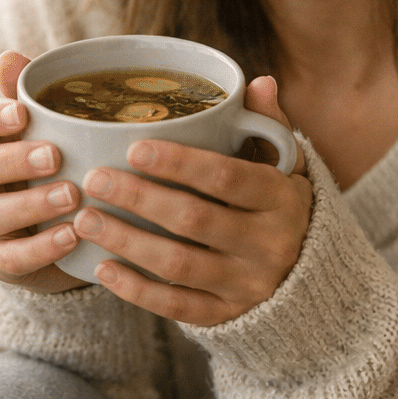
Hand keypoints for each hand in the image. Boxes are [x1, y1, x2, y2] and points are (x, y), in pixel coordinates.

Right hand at [0, 50, 87, 290]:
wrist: (60, 226)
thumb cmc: (50, 160)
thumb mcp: (48, 126)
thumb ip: (31, 93)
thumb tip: (11, 56)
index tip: (23, 113)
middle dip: (13, 161)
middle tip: (56, 156)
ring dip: (31, 205)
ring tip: (72, 197)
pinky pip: (10, 258)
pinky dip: (40, 248)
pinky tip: (71, 237)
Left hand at [71, 76, 310, 325]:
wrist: (312, 279)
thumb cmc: (281, 206)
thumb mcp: (287, 165)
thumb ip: (269, 125)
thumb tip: (258, 82)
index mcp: (281, 199)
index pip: (227, 178)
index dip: (180, 163)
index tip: (133, 148)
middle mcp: (269, 245)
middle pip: (195, 221)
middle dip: (139, 198)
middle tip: (94, 180)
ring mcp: (248, 285)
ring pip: (179, 266)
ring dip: (127, 242)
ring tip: (84, 219)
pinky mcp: (229, 316)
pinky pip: (178, 307)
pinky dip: (137, 290)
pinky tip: (102, 268)